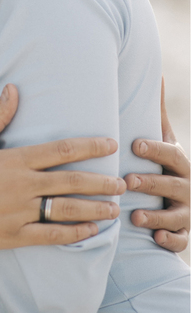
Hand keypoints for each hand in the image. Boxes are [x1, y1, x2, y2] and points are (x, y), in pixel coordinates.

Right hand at [0, 84, 123, 252]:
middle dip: (101, 181)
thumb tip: (13, 89)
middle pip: (71, 182)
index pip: (60, 150)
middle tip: (122, 182)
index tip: (110, 144)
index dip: (89, 146)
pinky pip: (51, 235)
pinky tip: (91, 230)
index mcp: (11, 160)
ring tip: (113, 208)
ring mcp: (18, 213)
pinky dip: (75, 233)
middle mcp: (20, 186)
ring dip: (95, 208)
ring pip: (67, 209)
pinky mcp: (14, 236)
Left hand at [127, 77, 188, 251]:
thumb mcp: (164, 139)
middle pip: (172, 184)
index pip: (171, 154)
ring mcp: (186, 211)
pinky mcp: (182, 233)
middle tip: (126, 181)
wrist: (178, 199)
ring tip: (135, 217)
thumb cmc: (162, 163)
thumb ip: (158, 111)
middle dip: (151, 182)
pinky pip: (181, 240)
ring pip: (177, 216)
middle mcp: (187, 187)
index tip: (135, 144)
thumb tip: (156, 72)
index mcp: (180, 162)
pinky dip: (171, 240)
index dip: (155, 149)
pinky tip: (157, 239)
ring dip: (156, 215)